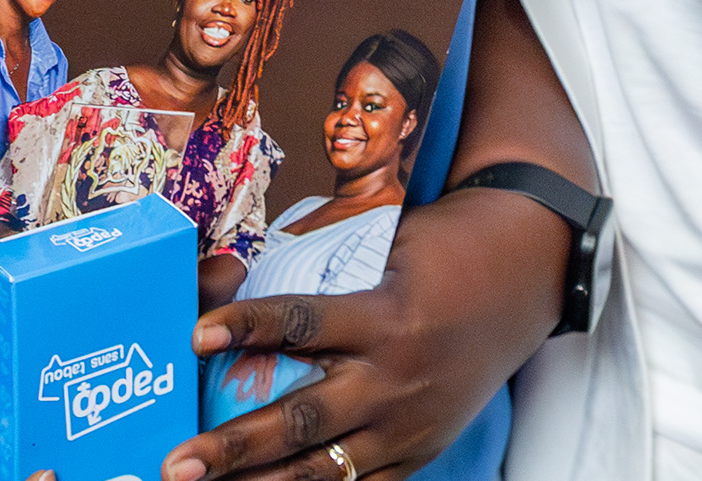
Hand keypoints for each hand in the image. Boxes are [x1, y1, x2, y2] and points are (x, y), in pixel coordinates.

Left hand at [165, 190, 567, 480]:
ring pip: (324, 471)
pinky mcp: (420, 453)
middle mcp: (396, 380)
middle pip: (302, 420)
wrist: (525, 280)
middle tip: (176, 464)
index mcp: (385, 317)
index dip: (246, 326)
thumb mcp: (387, 244)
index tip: (194, 335)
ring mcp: (409, 426)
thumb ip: (324, 271)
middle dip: (234, 447)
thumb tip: (239, 271)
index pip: (302, 324)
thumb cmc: (444, 250)